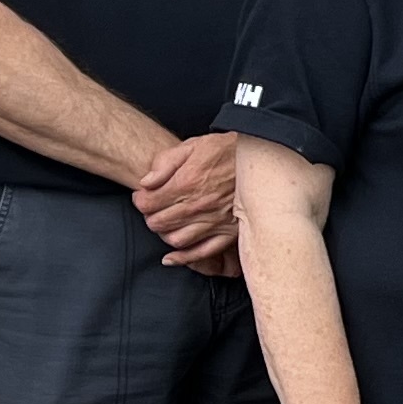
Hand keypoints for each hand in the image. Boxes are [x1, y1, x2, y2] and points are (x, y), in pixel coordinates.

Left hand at [134, 131, 239, 271]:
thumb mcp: (193, 145)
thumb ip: (165, 162)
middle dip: (150, 216)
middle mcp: (199, 205)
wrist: (262, 157)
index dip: (140, 200)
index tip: (143, 196)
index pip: (148, 203)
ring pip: (176, 240)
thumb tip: (146, 182)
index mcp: (187, 182)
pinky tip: (173, 256)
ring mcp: (215, 221)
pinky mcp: (229, 232)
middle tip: (154, 209)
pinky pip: (202, 252)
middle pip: (159, 223)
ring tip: (167, 224)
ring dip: (165, 234)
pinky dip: (184, 258)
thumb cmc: (227, 150)